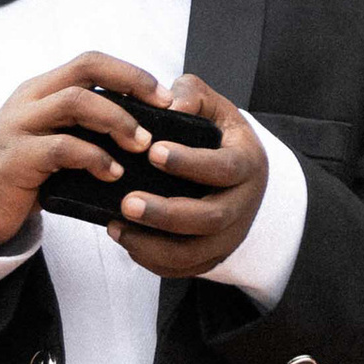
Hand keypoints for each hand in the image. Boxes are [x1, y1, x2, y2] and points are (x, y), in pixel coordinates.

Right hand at [0, 51, 167, 249]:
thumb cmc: (24, 173)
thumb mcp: (51, 139)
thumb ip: (82, 127)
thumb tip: (143, 128)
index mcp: (40, 89)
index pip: (91, 61)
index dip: (131, 73)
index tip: (164, 97)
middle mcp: (29, 99)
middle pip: (86, 68)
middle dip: (131, 84)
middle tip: (162, 112)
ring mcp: (20, 125)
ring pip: (76, 102)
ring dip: (118, 121)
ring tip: (141, 145)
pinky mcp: (16, 157)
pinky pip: (63, 147)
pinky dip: (95, 158)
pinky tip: (112, 173)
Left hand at [105, 75, 268, 277]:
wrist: (239, 173)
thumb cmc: (218, 135)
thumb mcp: (213, 107)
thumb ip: (191, 95)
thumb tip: (171, 106)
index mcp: (247, 164)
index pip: (223, 168)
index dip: (190, 162)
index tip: (153, 152)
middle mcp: (242, 205)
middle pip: (209, 219)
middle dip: (166, 213)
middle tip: (128, 202)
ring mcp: (228, 236)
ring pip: (194, 253)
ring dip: (153, 244)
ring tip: (116, 225)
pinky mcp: (211, 256)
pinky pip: (182, 268)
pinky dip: (152, 260)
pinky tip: (125, 239)